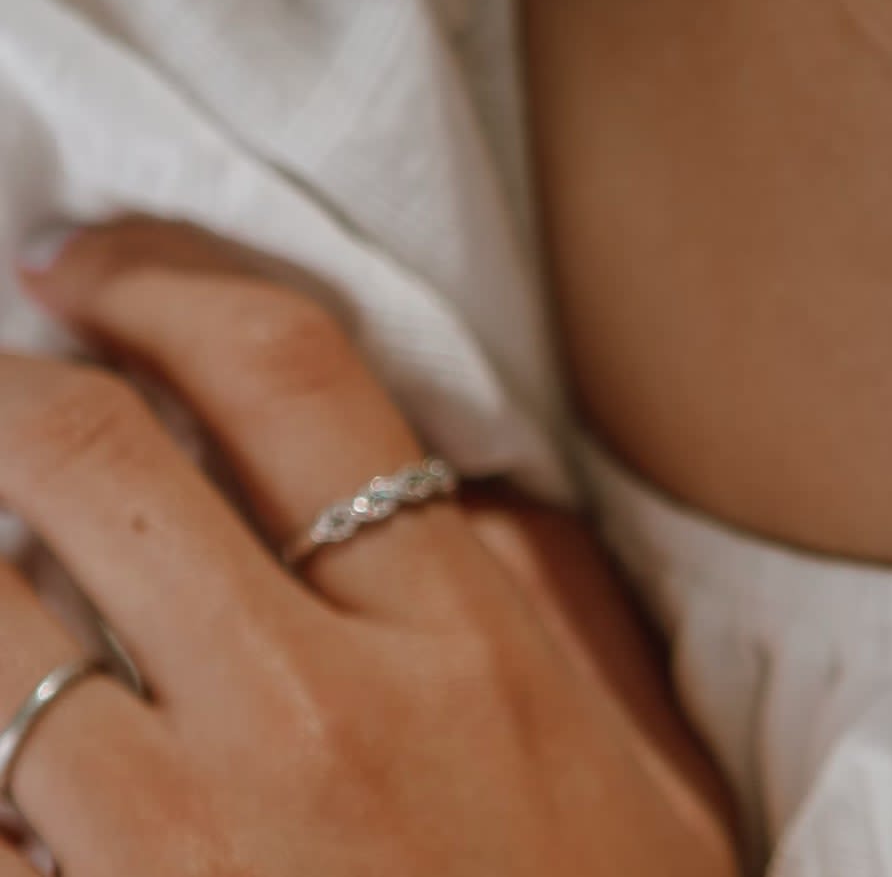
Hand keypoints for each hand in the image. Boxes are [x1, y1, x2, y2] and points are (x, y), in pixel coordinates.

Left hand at [0, 218, 736, 874]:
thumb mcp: (637, 771)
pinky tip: (8, 740)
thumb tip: (449, 485)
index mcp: (458, 639)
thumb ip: (546, 609)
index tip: (86, 265)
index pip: (286, 374)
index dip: (164, 278)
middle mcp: (306, 713)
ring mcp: (171, 848)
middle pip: (83, 460)